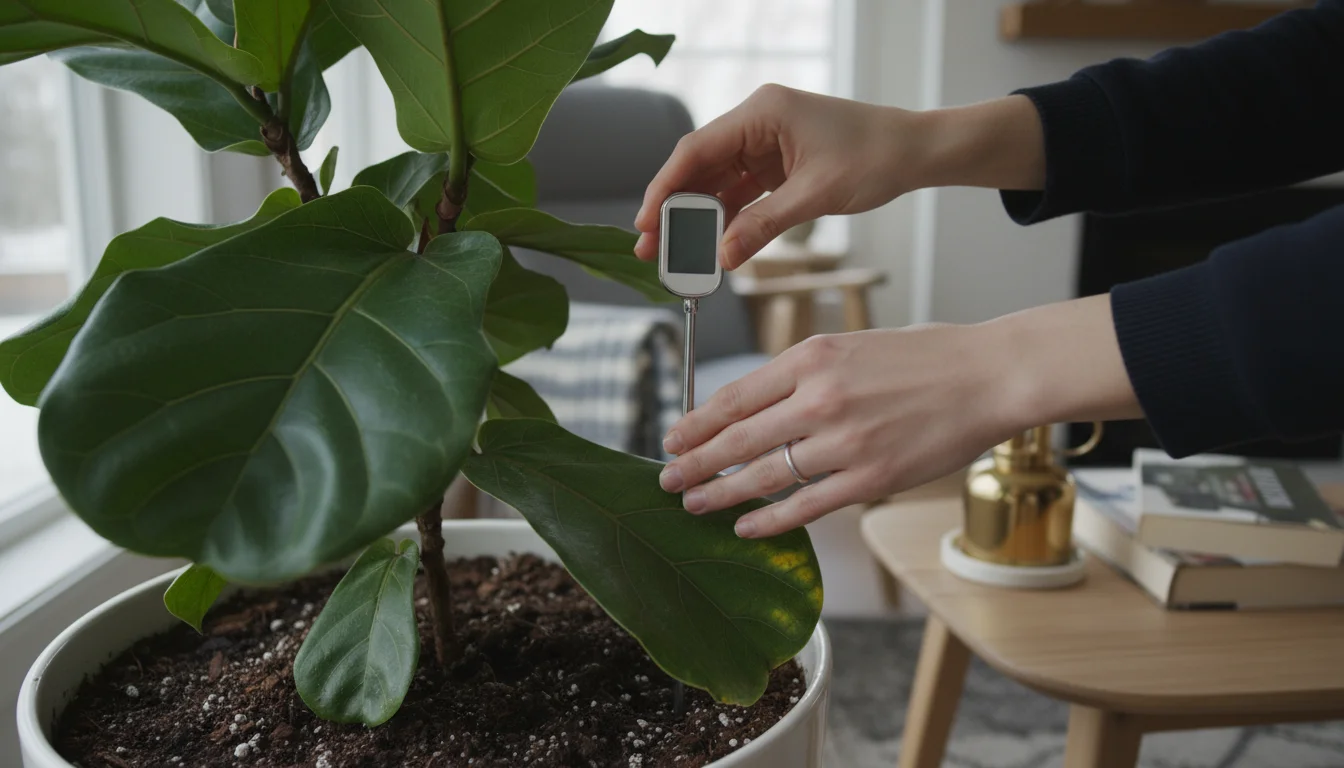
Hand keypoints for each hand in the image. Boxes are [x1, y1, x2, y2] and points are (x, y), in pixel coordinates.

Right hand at [632, 87, 1046, 269]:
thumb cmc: (875, 158)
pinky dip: (725, 217)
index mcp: (762, 112)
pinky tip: (711, 244)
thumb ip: (764, 225)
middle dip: (674, 208)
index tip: (645, 223)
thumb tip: (723, 256)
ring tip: (676, 254)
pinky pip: (740, 191)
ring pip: (716, 182)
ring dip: (697, 217)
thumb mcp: (816, 196)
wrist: (915, 152)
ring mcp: (765, 142)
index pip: (696, 150)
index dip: (665, 188)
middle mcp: (757, 122)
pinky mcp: (777, 162)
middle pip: (699, 166)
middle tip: (651, 248)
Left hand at [657, 295, 1142, 537]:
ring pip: (762, 475)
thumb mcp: (850, 345)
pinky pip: (805, 506)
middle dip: (694, 463)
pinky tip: (744, 525)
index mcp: (811, 358)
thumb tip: (752, 407)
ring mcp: (844, 442)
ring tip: (693, 504)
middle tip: (667, 480)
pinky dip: (768, 519)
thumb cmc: (923, 359)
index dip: (696, 423)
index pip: (734, 396)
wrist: (988, 376)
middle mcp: (820, 398)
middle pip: (736, 439)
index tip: (674, 438)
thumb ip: (801, 374)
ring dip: (719, 494)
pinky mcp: (870, 478)